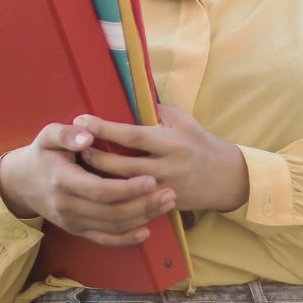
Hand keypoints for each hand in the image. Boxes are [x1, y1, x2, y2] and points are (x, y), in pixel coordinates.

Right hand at [0, 123, 176, 246]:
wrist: (22, 182)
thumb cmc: (42, 153)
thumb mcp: (48, 135)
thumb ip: (67, 134)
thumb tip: (88, 135)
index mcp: (62, 180)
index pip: (100, 190)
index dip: (127, 188)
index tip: (151, 179)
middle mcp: (67, 206)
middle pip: (111, 212)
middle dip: (143, 205)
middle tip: (169, 193)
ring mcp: (72, 222)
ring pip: (112, 227)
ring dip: (142, 218)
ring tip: (166, 204)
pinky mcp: (77, 230)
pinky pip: (104, 240)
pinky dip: (127, 238)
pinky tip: (146, 229)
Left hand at [76, 105, 249, 213]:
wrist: (227, 178)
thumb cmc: (201, 143)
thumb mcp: (183, 121)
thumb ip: (156, 112)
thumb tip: (128, 99)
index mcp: (172, 141)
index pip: (132, 135)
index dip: (105, 128)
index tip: (83, 120)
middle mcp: (169, 166)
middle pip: (124, 165)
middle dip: (96, 156)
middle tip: (75, 147)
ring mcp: (166, 188)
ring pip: (126, 187)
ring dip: (102, 177)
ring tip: (82, 166)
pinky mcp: (165, 204)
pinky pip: (136, 202)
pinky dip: (117, 195)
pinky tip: (100, 189)